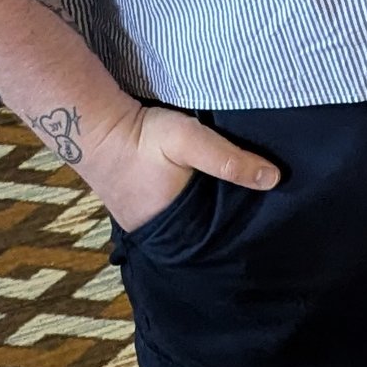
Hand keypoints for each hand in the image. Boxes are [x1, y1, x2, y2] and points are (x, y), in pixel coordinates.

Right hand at [86, 100, 281, 232]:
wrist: (92, 125)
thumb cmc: (142, 136)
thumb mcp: (189, 141)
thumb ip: (228, 160)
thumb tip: (274, 179)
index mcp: (172, 233)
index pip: (217, 241)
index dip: (240, 231)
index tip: (269, 222)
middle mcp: (157, 236)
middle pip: (204, 234)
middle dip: (227, 225)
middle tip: (263, 212)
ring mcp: (145, 223)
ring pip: (190, 224)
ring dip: (209, 215)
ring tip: (243, 203)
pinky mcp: (139, 208)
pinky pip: (175, 215)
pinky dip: (192, 207)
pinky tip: (209, 195)